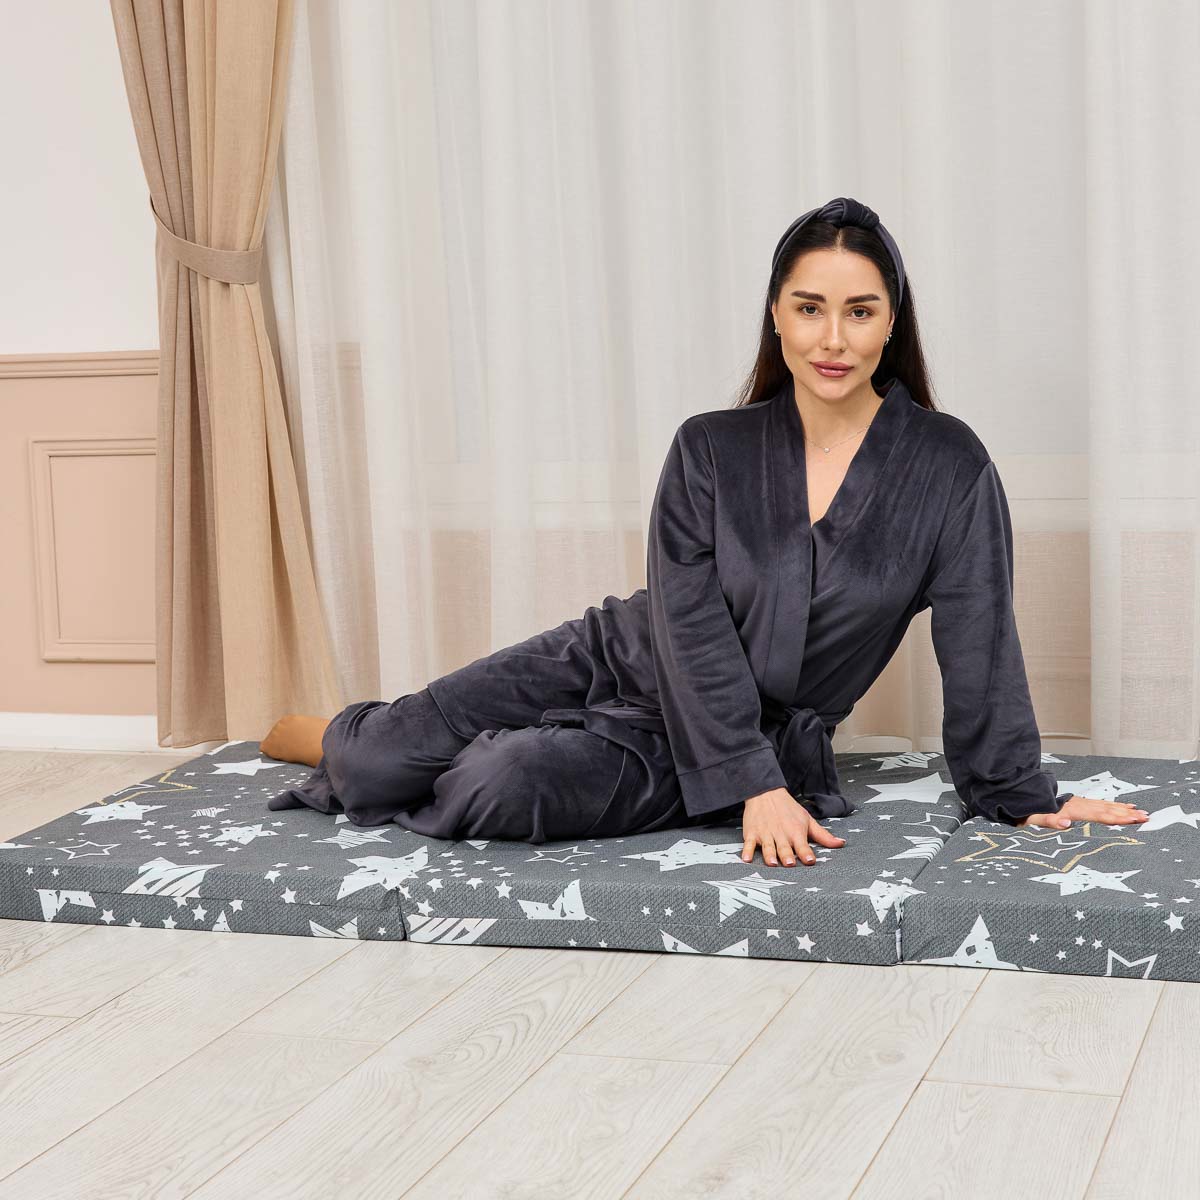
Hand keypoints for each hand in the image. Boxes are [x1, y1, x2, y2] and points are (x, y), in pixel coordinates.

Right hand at [741, 787, 845, 865]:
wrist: (765, 792)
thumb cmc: (788, 809)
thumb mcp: (807, 820)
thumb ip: (823, 835)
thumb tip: (841, 844)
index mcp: (795, 831)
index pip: (802, 846)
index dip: (806, 853)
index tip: (810, 861)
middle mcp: (781, 834)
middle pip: (784, 848)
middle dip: (787, 856)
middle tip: (789, 863)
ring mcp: (765, 834)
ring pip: (767, 847)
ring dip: (769, 855)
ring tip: (771, 863)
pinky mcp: (752, 833)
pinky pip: (748, 844)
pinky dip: (747, 851)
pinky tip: (746, 859)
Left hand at [1019, 794, 1149, 829]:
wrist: (1019, 794)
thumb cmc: (1026, 811)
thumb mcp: (1032, 818)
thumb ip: (1049, 820)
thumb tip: (1066, 822)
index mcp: (1070, 810)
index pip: (1098, 816)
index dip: (1116, 818)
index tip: (1133, 820)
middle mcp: (1077, 805)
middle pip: (1106, 809)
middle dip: (1127, 814)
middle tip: (1147, 817)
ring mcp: (1078, 802)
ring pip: (1105, 805)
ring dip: (1124, 809)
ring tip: (1141, 812)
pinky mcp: (1077, 802)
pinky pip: (1099, 803)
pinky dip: (1113, 804)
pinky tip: (1123, 805)